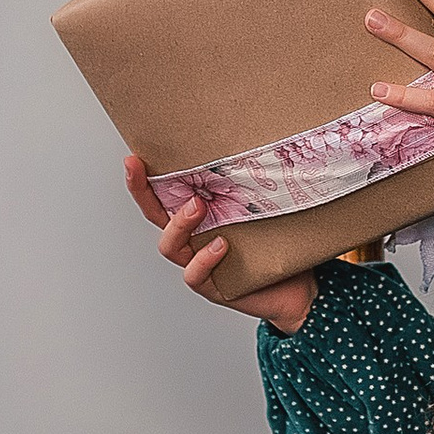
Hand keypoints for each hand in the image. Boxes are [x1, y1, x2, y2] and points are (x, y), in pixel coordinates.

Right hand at [123, 152, 315, 330]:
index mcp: (201, 218)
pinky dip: (204, 259)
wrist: (300, 289)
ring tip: (197, 206)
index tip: (133, 158)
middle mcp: (194, 240)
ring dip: (179, 224)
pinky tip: (220, 245)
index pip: (164, 197)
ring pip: (171, 246)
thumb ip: (255, 186)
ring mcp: (200, 264)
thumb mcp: (268, 209)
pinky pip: (195, 275)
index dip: (143, 181)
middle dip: (143, 193)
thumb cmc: (280, 245)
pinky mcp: (214, 287)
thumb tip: (264, 144)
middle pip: (156, 217)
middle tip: (144, 171)